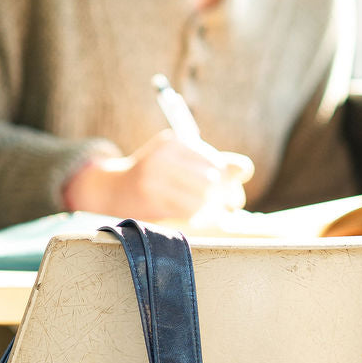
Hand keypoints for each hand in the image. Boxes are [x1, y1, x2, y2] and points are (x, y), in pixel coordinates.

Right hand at [63, 130, 253, 221]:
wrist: (115, 191)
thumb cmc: (159, 176)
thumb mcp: (184, 160)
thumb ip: (217, 163)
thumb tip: (246, 170)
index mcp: (174, 142)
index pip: (218, 164)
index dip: (231, 183)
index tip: (232, 195)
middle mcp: (162, 158)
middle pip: (212, 182)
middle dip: (226, 199)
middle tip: (229, 209)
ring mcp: (153, 180)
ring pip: (201, 200)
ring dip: (212, 212)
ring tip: (213, 216)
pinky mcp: (149, 202)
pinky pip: (186, 214)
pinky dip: (197, 220)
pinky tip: (195, 220)